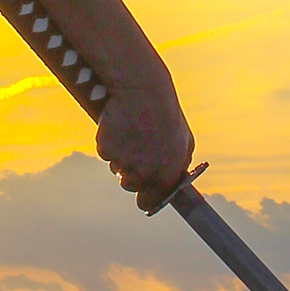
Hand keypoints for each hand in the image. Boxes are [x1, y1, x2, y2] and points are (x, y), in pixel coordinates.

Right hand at [95, 70, 196, 216]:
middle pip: (129, 186)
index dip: (145, 199)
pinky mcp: (106, 148)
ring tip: (131, 133)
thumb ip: (178, 166)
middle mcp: (144, 171)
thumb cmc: (166, 113)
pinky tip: (120, 125)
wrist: (142, 88)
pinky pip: (106, 153)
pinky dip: (110, 142)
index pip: (149, 202)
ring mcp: (124, 160)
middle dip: (131, 173)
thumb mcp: (184, 141)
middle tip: (136, 152)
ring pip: (116, 169)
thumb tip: (173, 183)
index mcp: (166, 173)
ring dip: (121, 157)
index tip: (143, 195)